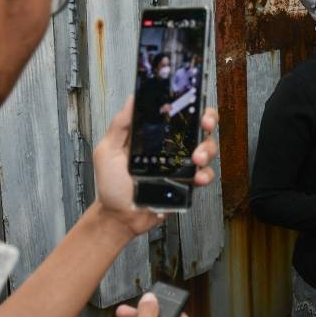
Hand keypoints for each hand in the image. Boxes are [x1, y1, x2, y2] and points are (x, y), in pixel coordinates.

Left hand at [93, 97, 219, 234]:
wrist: (119, 217)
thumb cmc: (111, 184)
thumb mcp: (108, 150)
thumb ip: (119, 126)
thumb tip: (132, 99)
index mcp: (154, 135)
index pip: (175, 112)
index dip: (188, 103)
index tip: (192, 100)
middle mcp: (171, 146)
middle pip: (198, 126)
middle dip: (207, 120)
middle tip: (204, 125)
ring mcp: (181, 164)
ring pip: (206, 148)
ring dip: (207, 149)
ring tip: (197, 158)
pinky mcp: (187, 183)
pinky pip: (205, 174)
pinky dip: (205, 174)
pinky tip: (197, 178)